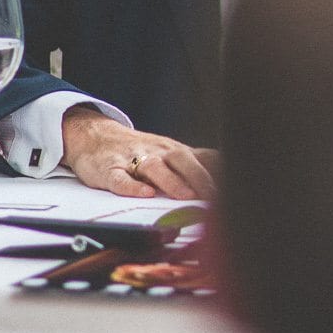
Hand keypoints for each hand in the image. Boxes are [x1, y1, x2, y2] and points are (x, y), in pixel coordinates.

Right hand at [61, 105, 217, 198]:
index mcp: (176, 151)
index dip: (219, 172)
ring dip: (171, 181)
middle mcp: (158, 153)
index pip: (203, 158)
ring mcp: (133, 160)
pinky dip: (132, 187)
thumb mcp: (171, 154)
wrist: (96, 136)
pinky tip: (144, 194)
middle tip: (213, 196)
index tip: (235, 189)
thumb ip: (198, 164)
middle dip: (200, 177)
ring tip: (185, 195)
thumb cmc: (140, 151)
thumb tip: (229, 179)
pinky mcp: (109, 170)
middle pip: (182, 160)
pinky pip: (120, 178)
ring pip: (154, 168)